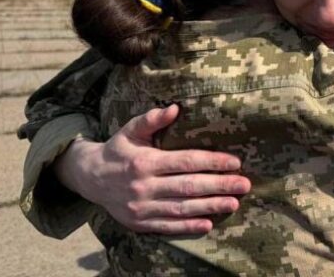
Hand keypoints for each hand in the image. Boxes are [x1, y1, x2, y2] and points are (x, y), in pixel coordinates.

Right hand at [55, 104, 250, 233]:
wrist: (89, 178)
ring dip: (210, 207)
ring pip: (181, 208)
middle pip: (188, 186)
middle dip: (219, 185)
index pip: (185, 161)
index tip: (235, 163)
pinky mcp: (139, 222)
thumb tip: (174, 108)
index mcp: (145, 162)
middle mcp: (143, 186)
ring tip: (233, 203)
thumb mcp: (130, 130)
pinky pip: (167, 226)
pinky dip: (188, 226)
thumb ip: (151, 119)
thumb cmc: (118, 150)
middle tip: (244, 184)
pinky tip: (208, 223)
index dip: (212, 162)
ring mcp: (141, 207)